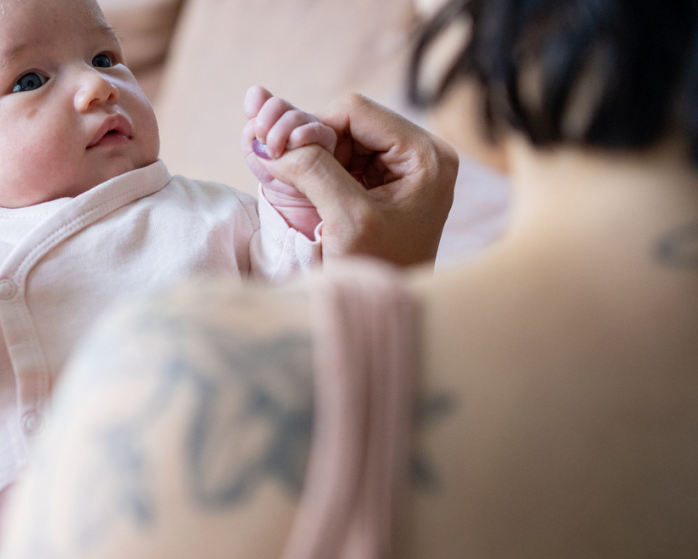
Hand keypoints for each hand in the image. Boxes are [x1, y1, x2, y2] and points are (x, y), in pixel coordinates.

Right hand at [252, 92, 457, 266]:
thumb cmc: (382, 270)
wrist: (394, 309)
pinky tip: (313, 194)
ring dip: (315, 158)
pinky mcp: (388, 182)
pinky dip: (320, 170)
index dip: (315, 128)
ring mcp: (405, 167)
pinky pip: (345, 158)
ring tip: (304, 191)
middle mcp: (421, 153)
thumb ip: (313, 172)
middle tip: (288, 173)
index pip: (355, 111)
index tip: (285, 158)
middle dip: (314, 144)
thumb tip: (271, 141)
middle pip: (349, 121)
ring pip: (343, 138)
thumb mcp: (347, 220)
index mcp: (426, 154)